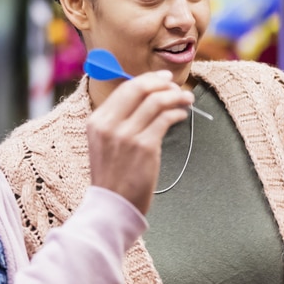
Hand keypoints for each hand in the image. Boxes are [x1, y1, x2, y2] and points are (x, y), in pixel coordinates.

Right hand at [86, 71, 192, 213]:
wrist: (112, 205)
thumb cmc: (112, 175)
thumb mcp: (104, 142)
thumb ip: (118, 119)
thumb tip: (146, 95)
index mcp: (97, 120)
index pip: (125, 88)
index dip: (147, 79)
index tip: (163, 78)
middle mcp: (109, 124)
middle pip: (140, 89)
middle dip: (162, 83)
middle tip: (176, 85)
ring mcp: (127, 135)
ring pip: (156, 101)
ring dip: (175, 97)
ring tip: (186, 99)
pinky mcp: (145, 147)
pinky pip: (165, 119)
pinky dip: (177, 113)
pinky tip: (181, 115)